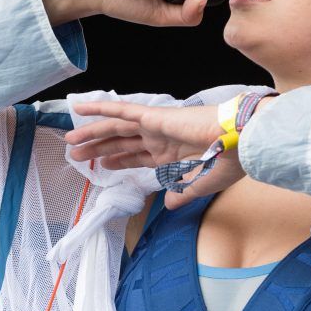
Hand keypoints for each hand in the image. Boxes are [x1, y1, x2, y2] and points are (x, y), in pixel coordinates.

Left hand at [64, 100, 246, 207]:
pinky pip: (120, 110)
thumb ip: (182, 193)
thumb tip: (169, 203)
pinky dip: (100, 108)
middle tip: (77, 155)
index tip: (102, 166)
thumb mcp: (201, 184)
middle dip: (99, 149)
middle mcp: (159, 137)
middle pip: (121, 143)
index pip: (137, 156)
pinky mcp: (153, 116)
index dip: (118, 161)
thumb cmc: (228, 160)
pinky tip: (81, 108)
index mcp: (171, 152)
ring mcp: (154, 126)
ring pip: (115, 128)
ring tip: (71, 140)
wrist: (239, 140)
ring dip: (92, 133)